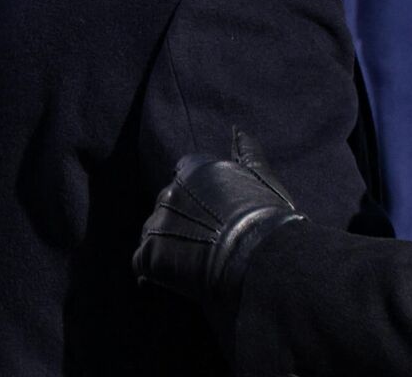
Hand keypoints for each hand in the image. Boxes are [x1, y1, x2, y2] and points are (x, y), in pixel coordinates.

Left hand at [133, 131, 306, 314]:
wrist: (262, 259)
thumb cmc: (269, 219)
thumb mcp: (262, 179)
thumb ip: (247, 152)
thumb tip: (238, 130)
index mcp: (197, 169)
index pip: (184, 174)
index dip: (197, 197)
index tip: (211, 214)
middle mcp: (172, 190)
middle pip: (167, 205)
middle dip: (181, 223)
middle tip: (205, 245)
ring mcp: (158, 222)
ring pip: (153, 233)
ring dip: (168, 246)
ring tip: (194, 266)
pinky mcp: (150, 255)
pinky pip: (142, 264)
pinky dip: (155, 273)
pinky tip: (178, 282)